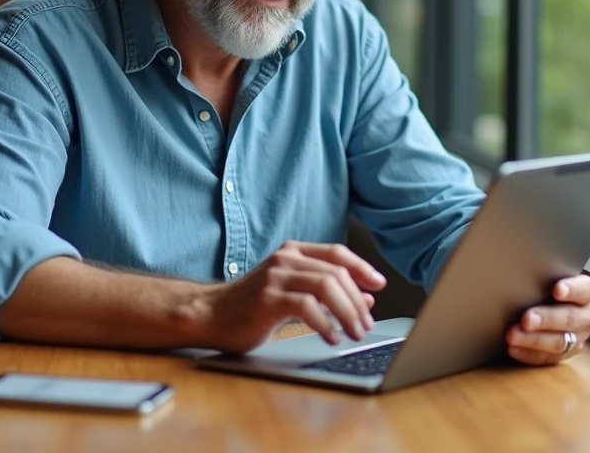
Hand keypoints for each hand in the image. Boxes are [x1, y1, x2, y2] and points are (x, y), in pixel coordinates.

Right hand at [197, 241, 386, 353]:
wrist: (209, 315)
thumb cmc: (251, 306)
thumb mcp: (293, 295)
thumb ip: (326, 294)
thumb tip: (365, 298)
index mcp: (292, 252)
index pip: (336, 253)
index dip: (362, 268)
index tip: (380, 284)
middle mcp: (285, 258)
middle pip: (336, 272)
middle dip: (357, 300)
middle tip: (366, 324)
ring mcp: (275, 276)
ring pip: (326, 286)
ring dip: (347, 312)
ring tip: (354, 332)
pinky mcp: (267, 298)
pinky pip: (306, 307)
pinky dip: (325, 324)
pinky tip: (331, 337)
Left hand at [504, 274, 589, 365]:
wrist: (548, 301)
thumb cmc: (547, 284)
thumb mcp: (549, 276)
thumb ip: (543, 276)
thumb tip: (517, 272)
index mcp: (589, 292)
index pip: (585, 289)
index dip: (571, 289)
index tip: (556, 289)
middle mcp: (587, 315)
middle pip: (569, 318)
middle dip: (546, 319)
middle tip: (526, 319)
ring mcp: (579, 337)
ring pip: (559, 342)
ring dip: (533, 340)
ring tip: (512, 336)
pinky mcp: (566, 354)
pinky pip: (547, 358)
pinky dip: (528, 354)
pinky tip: (513, 349)